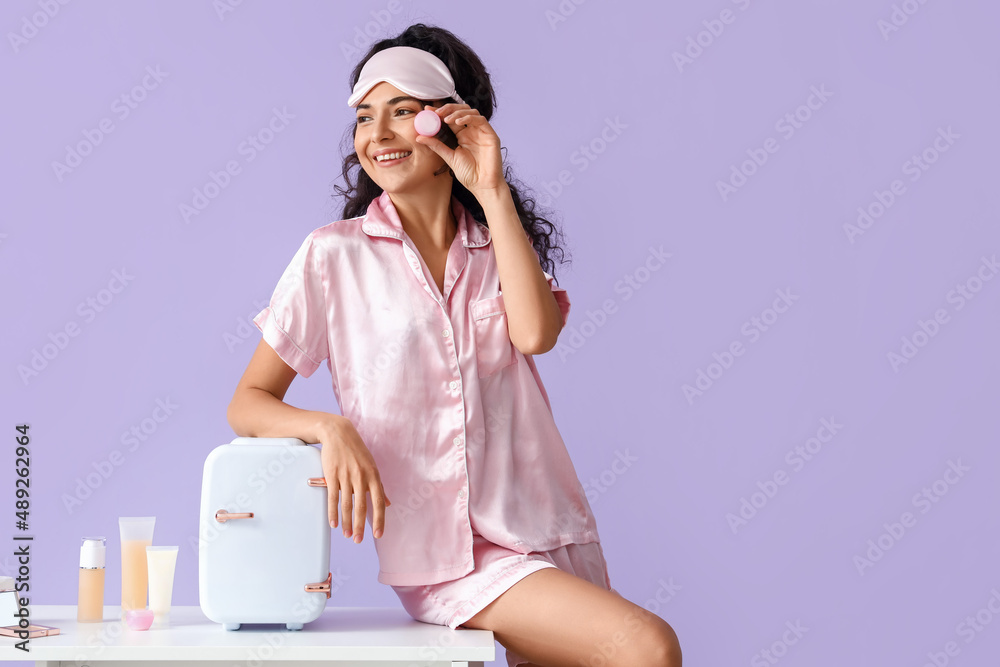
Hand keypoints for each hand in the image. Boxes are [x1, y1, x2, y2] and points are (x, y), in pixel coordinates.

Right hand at [318, 417, 390, 543]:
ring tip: (346, 535)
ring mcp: (346, 476)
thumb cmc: (357, 451)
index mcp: (373, 475)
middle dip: (360, 526)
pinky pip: (333, 497)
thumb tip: (388, 504)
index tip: (378, 535)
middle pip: (361, 507)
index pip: (378, 502)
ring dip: (346, 522)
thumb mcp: (372, 466)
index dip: (379, 520)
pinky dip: (333, 512)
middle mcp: (361, 477)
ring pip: (347, 505)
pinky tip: (333, 523)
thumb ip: (379, 487)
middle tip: (358, 540)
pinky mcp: (332, 475)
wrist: (338, 433)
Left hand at [414, 103, 505, 199]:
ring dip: (457, 112)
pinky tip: (458, 122)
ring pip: (470, 112)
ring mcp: (481, 132)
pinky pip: (480, 119)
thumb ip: (436, 146)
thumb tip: (419, 137)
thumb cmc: (469, 174)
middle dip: (448, 109)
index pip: (450, 119)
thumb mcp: (449, 157)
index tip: (427, 110)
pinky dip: (468, 117)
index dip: (439, 113)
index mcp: (462, 136)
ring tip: (446, 119)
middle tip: (436, 112)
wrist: (482, 185)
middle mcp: (472, 131)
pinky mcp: (490, 135)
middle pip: (460, 111)